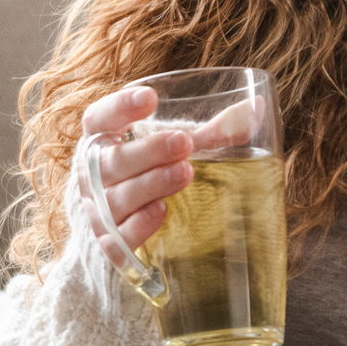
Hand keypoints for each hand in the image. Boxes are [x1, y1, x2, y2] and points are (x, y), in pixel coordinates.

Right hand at [72, 84, 195, 265]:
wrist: (116, 242)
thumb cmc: (148, 181)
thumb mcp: (174, 154)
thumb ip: (209, 134)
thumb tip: (255, 108)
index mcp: (102, 144)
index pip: (98, 119)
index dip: (119, 107)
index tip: (150, 98)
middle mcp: (91, 178)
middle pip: (109, 160)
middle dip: (148, 150)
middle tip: (184, 142)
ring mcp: (97, 213)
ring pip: (116, 197)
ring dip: (150, 183)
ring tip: (184, 173)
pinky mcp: (107, 246)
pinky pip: (118, 236)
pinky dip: (139, 224)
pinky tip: (161, 211)